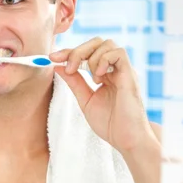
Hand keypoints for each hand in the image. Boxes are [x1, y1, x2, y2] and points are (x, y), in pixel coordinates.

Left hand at [50, 37, 153, 153]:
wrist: (126, 140)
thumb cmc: (110, 124)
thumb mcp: (86, 100)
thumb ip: (74, 83)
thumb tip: (58, 66)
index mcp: (104, 74)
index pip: (86, 53)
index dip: (68, 52)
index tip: (52, 57)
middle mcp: (114, 69)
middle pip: (97, 42)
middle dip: (77, 51)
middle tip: (68, 68)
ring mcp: (123, 71)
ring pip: (107, 44)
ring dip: (91, 57)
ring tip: (90, 78)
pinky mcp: (130, 75)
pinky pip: (119, 53)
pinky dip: (104, 60)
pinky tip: (99, 78)